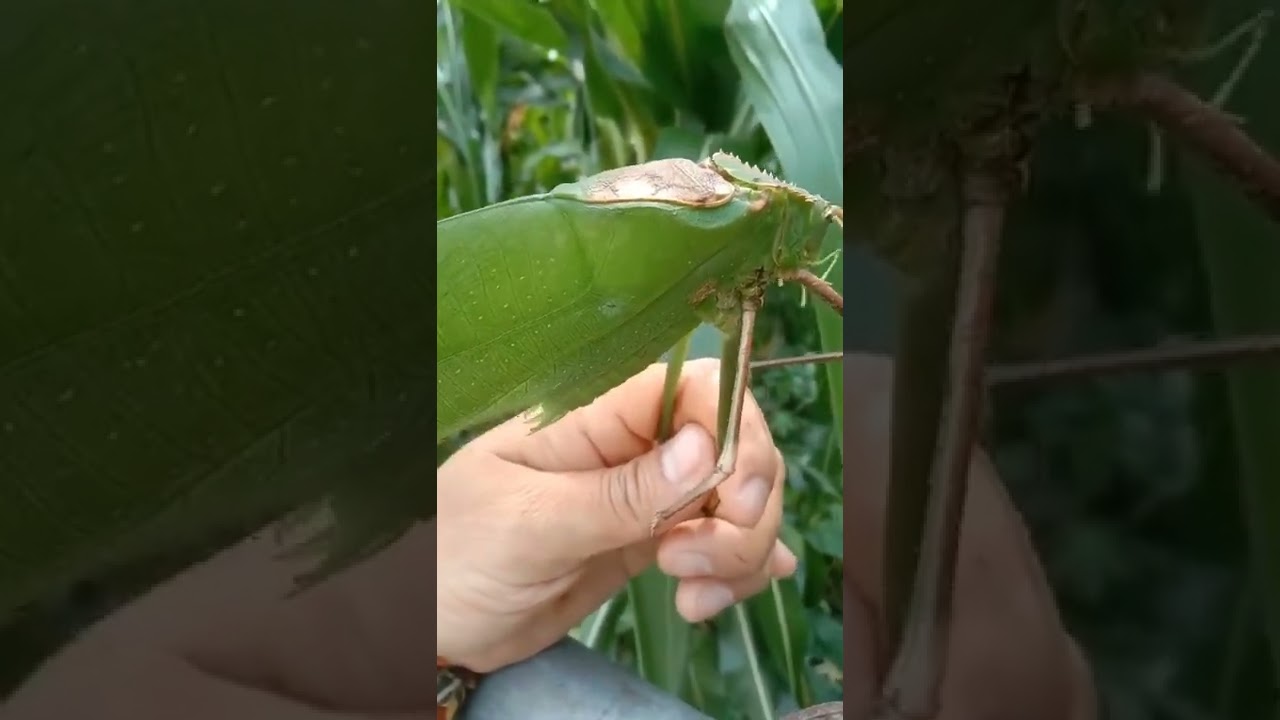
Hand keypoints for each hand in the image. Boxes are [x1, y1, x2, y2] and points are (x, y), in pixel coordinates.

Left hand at [436, 359, 796, 671]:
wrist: (427, 620)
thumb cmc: (455, 554)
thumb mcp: (530, 525)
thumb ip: (617, 494)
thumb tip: (707, 449)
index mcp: (597, 416)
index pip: (699, 389)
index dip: (737, 435)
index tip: (735, 500)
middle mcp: (633, 448)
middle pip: (735, 449)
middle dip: (743, 510)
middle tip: (690, 564)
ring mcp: (647, 497)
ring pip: (736, 502)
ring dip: (738, 552)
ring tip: (692, 598)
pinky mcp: (652, 544)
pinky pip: (718, 543)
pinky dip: (737, 571)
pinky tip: (716, 599)